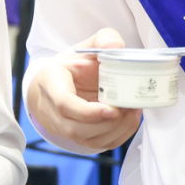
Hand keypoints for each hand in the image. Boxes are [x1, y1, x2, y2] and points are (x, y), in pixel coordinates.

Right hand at [25, 28, 142, 154]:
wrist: (60, 86)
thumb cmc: (73, 67)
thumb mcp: (85, 48)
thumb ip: (103, 40)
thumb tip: (117, 45)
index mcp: (52, 84)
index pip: (63, 104)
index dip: (87, 112)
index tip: (111, 110)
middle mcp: (54, 111)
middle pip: (76, 128)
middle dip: (107, 122)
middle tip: (129, 106)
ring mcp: (66, 128)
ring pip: (89, 140)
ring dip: (116, 129)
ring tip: (133, 110)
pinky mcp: (81, 138)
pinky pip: (101, 145)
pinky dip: (120, 135)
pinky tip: (130, 118)